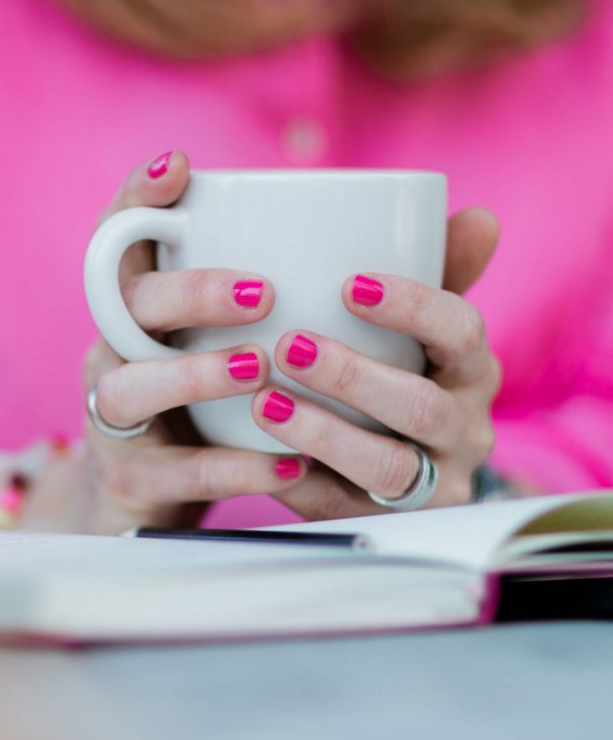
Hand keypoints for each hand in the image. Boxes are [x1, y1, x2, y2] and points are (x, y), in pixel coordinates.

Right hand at [82, 152, 307, 533]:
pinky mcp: (132, 476)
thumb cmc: (218, 392)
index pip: (120, 237)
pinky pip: (176, 471)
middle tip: (263, 292)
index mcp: (138, 303)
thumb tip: (441, 223)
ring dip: (196, 374)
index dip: (139, 199)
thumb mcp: (239, 332)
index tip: (180, 167)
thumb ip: (317, 284)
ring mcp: (113, 415)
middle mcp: (114, 348)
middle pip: (126, 305)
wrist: (157, 488)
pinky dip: (233, 467)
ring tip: (261, 367)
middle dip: (190, 291)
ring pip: (129, 387)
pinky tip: (290, 464)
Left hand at [249, 209, 501, 518]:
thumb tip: (479, 216)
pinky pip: (346, 510)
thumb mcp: (425, 322)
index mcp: (474, 368)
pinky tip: (261, 456)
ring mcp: (435, 482)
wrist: (416, 456)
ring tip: (263, 403)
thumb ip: (441, 267)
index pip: (462, 332)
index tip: (349, 283)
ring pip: (387, 466)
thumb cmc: (408, 364)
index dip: (411, 306)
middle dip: (353, 376)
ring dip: (322, 433)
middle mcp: (466, 427)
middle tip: (290, 345)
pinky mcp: (391, 523)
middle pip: (422, 406)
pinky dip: (302, 483)